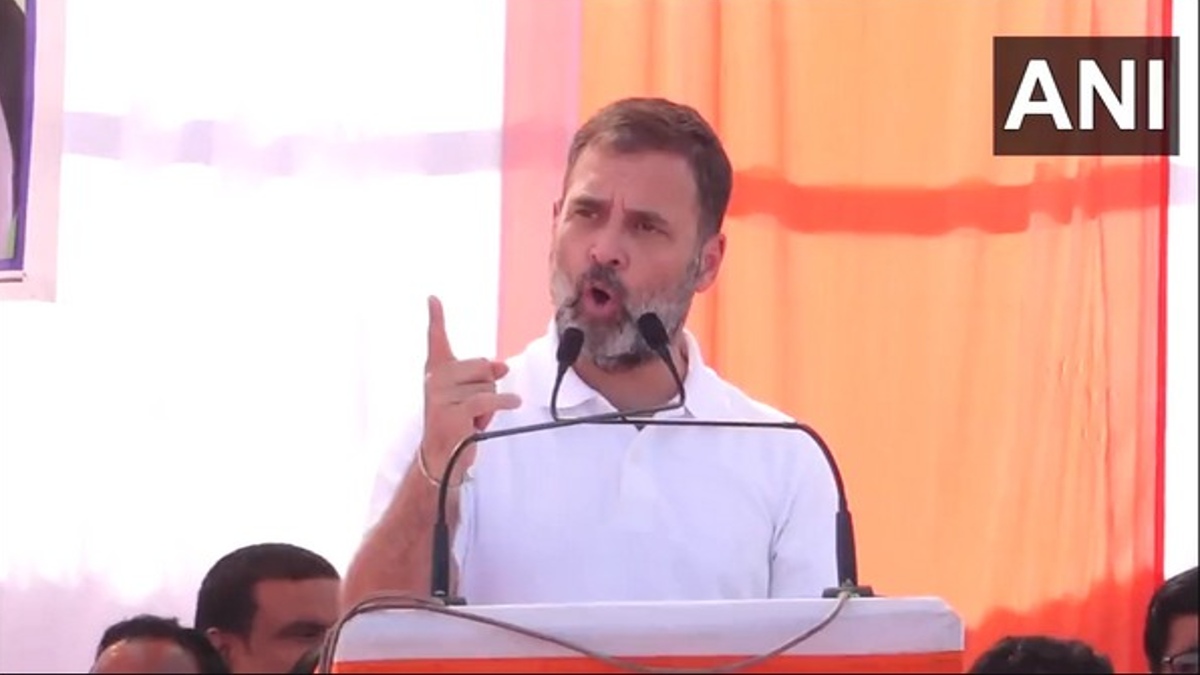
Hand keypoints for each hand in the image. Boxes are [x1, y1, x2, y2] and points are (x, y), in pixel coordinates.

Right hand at [420, 295, 520, 483]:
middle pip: (482, 365)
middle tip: (473, 407)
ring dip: (490, 404)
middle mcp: (435, 378)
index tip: (433, 298)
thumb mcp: (471, 394)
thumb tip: (503, 367)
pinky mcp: (453, 411)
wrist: (441, 457)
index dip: (435, 317)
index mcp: (436, 370)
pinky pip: (490, 398)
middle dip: (488, 385)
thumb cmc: (456, 422)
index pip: (436, 338)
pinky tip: (513, 404)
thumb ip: (484, 375)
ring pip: (488, 384)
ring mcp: (441, 394)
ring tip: (473, 418)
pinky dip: (505, 403)